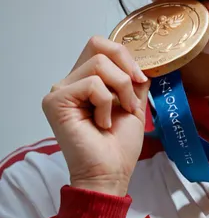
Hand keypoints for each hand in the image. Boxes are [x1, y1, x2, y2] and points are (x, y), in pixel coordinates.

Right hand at [42, 36, 150, 196]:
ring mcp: (60, 90)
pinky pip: (92, 84)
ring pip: (99, 64)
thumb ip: (134, 80)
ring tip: (118, 113)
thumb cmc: (119, 146)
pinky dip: (106, 104)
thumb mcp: (134, 103)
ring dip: (119, 89)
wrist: (111, 173)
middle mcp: (70, 81)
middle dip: (124, 68)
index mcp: (85, 80)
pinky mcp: (55, 101)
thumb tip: (144, 62)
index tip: (141, 80)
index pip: (100, 45)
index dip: (125, 56)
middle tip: (132, 96)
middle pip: (97, 45)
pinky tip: (101, 123)